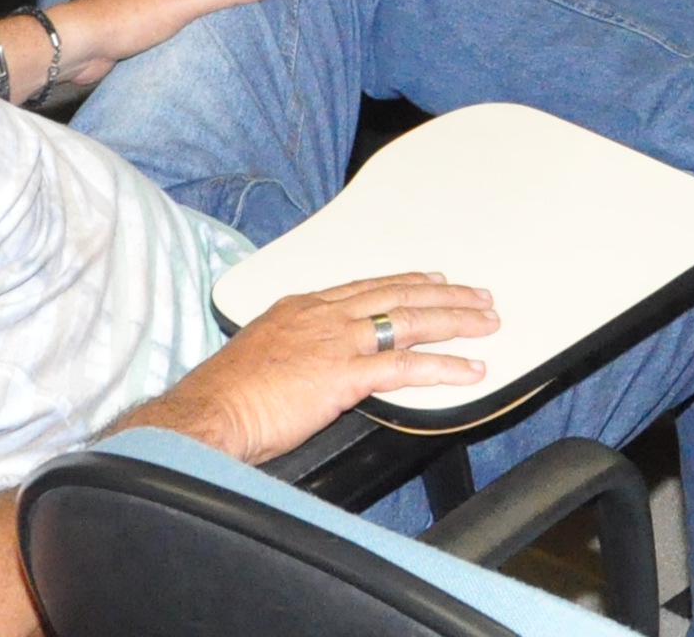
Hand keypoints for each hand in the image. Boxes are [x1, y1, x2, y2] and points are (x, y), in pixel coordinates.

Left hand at [39, 0, 279, 92]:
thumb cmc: (128, 16)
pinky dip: (179, 43)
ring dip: (195, 23)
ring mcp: (141, 11)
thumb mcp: (185, 0)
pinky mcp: (132, 36)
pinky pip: (164, 37)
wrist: (79, 48)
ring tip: (229, 34)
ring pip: (177, 13)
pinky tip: (195, 55)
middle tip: (247, 10)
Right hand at [127, 273, 499, 463]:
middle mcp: (323, 315)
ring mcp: (336, 342)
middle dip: (444, 296)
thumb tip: (309, 369)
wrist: (207, 413)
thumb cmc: (224, 397)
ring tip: (486, 323)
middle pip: (397, 295)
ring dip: (455, 321)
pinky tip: (468, 370)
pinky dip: (443, 366)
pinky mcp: (343, 375)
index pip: (366, 287)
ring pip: (410, 321)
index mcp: (301, 308)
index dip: (405, 283)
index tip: (432, 281)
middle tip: (477, 297)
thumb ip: (294, 354)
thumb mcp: (260, 357)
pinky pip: (405, 366)